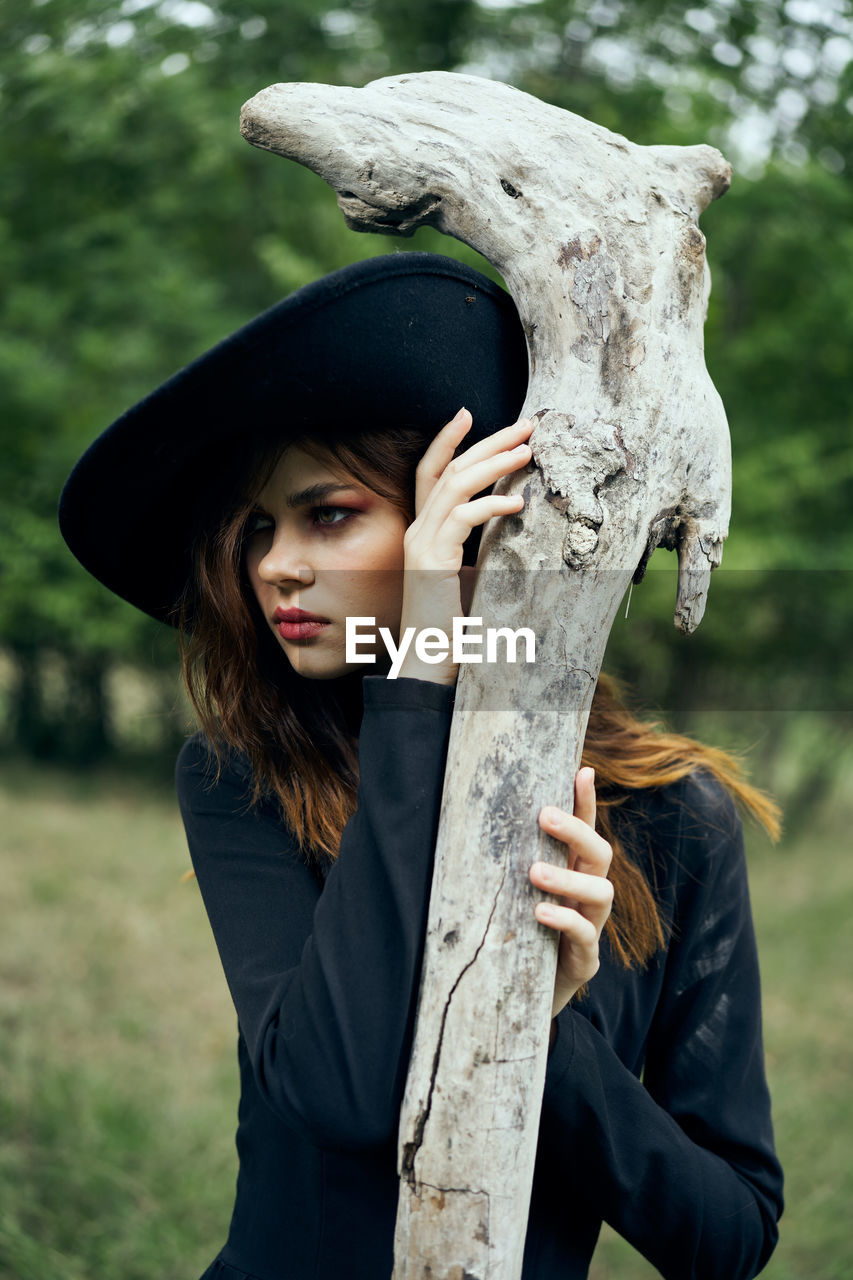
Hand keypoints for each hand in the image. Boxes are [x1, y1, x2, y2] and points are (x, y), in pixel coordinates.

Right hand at [396, 407, 532, 683]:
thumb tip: (515, 524)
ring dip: (495, 463)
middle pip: (449, 469)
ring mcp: (421, 544)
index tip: (469, 413)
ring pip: (455, 484)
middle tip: (525, 425)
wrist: (428, 666)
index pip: (430, 472)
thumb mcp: (469, 577)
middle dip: (488, 442)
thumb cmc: (452, 630)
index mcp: (424, 532)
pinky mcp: (431, 562)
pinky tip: (519, 502)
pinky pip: (462, 518)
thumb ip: (480, 549)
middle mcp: (416, 531)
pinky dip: (492, 505)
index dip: (446, 440)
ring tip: (528, 451)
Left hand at [528, 768, 612, 1021]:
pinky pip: (585, 935)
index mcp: (572, 873)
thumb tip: (468, 816)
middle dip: (576, 831)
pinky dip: (565, 920)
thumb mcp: (509, 894)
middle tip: (544, 815)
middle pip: (600, 854)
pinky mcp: (584, 960)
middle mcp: (588, 895)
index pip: (587, 830)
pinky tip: (540, 912)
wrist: (520, 996)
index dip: (586, 801)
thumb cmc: (515, 934)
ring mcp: (591, 927)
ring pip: (601, 892)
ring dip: (568, 878)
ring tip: (534, 872)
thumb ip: (504, 861)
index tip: (581, 770)